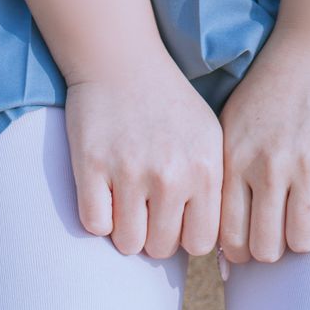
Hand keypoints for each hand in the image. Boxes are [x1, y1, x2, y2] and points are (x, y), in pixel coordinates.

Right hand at [65, 53, 223, 259]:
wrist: (121, 58)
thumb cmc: (167, 107)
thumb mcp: (207, 140)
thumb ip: (213, 191)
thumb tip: (217, 251)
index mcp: (205, 169)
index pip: (200, 243)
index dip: (184, 237)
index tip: (175, 218)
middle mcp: (172, 173)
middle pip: (162, 249)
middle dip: (152, 236)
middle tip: (145, 209)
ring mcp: (131, 169)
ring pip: (128, 243)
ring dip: (123, 231)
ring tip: (125, 202)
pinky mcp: (93, 164)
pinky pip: (95, 225)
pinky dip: (97, 216)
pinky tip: (103, 192)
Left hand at [218, 28, 309, 264]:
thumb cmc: (268, 99)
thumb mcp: (230, 133)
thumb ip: (224, 184)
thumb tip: (224, 252)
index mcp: (234, 163)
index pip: (231, 240)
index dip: (243, 253)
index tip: (253, 240)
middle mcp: (267, 166)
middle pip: (268, 250)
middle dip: (275, 248)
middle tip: (281, 229)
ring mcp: (307, 162)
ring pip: (304, 240)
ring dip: (306, 234)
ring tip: (305, 212)